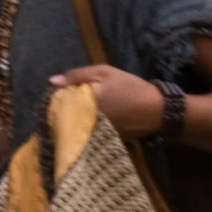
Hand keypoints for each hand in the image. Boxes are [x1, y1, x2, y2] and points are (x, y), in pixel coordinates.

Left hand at [50, 62, 171, 135]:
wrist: (159, 111)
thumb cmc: (131, 88)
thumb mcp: (105, 73)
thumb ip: (77, 75)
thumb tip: (52, 81)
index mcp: (84, 103)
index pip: (58, 102)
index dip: (57, 96)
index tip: (60, 91)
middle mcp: (87, 121)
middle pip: (65, 115)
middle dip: (64, 107)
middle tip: (71, 99)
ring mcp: (95, 131)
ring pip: (75, 123)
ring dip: (74, 116)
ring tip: (81, 107)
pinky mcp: (104, 138)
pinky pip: (88, 130)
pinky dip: (86, 123)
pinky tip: (91, 116)